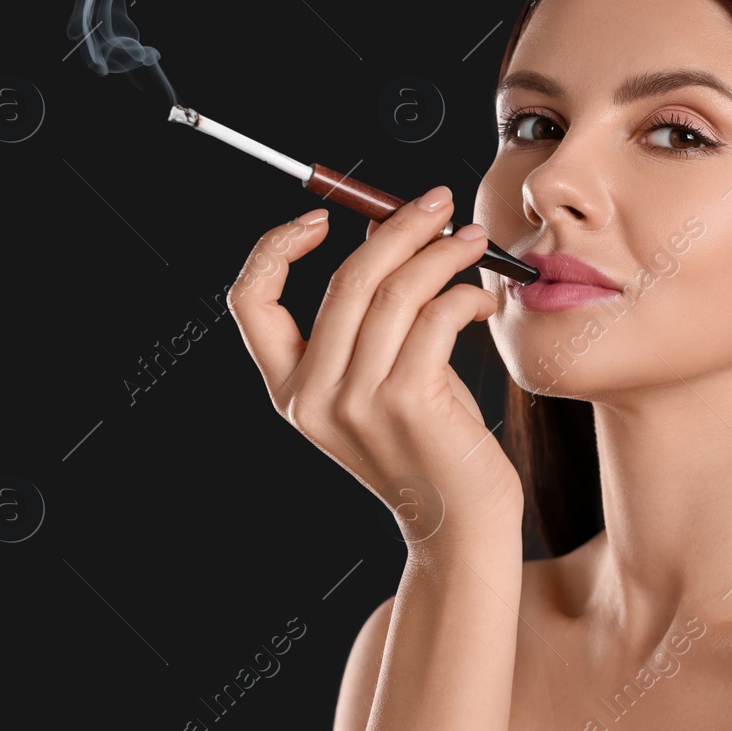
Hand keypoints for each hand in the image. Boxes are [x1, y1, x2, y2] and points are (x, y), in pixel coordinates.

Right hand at [227, 186, 522, 543]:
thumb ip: (376, 316)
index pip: (249, 302)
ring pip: (394, 292)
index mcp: (290, 390)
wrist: (460, 527)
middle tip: (440, 203)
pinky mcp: (408, 402)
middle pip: (342, 280)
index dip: (275, 247)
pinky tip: (481, 303)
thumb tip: (389, 226)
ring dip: (441, 253)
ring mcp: (356, 402)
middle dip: (397, 227)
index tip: (322, 216)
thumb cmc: (431, 447)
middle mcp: (312, 398)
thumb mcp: (385, 378)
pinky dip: (464, 296)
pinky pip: (434, 318)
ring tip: (474, 243)